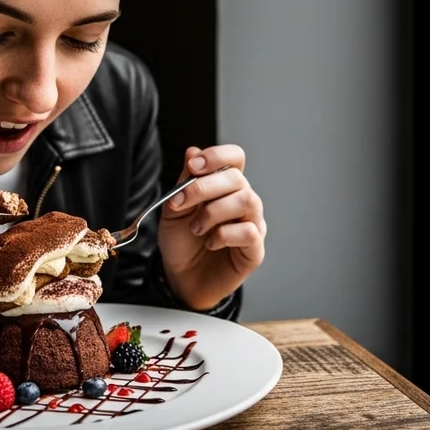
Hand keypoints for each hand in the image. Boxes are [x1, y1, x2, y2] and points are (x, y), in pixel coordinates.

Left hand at [156, 145, 265, 311]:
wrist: (180, 278)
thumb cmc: (181, 242)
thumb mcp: (174, 208)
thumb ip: (185, 181)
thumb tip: (192, 151)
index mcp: (225, 187)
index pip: (235, 158)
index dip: (217, 156)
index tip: (194, 166)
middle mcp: (243, 201)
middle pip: (237, 178)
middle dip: (203, 187)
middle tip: (180, 203)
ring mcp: (252, 224)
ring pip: (247, 200)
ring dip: (214, 211)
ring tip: (196, 227)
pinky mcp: (254, 250)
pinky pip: (249, 232)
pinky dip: (224, 235)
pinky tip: (211, 243)